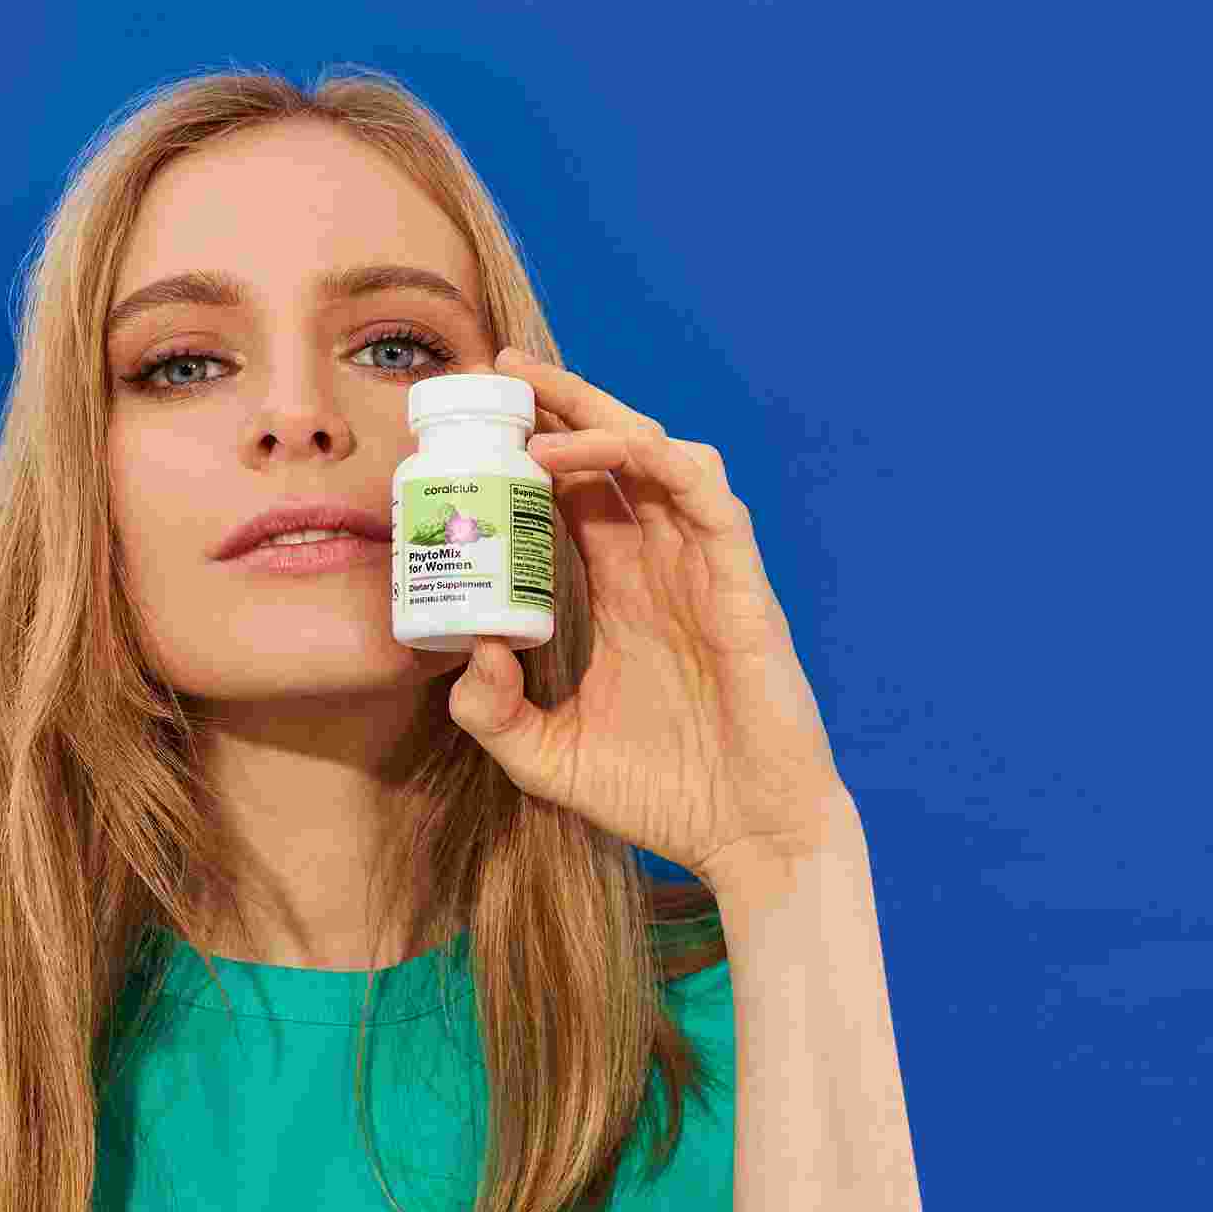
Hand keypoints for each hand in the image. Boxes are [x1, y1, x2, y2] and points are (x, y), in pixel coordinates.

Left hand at [447, 345, 850, 891]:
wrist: (748, 841)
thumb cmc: (660, 797)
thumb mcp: (546, 758)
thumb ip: (493, 713)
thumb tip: (464, 652)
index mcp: (621, 593)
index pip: (573, 495)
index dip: (529, 451)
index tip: (466, 429)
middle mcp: (661, 567)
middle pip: (612, 454)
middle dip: (561, 403)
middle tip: (498, 370)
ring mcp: (703, 569)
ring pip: (659, 454)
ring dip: (598, 419)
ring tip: (532, 409)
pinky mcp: (741, 584)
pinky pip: (705, 495)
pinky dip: (650, 459)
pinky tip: (589, 454)